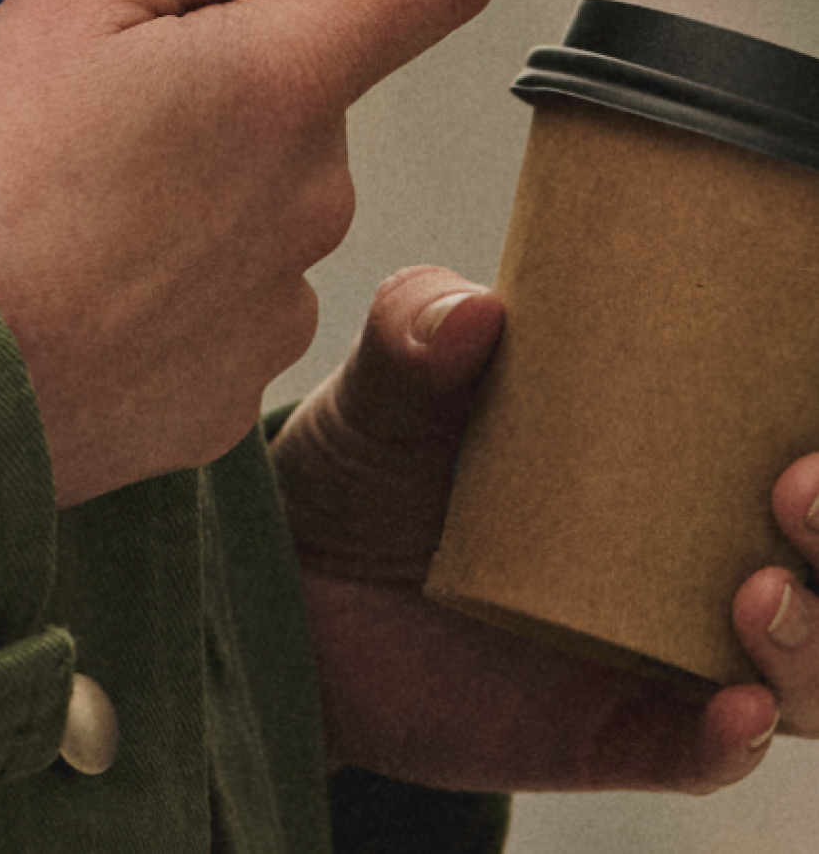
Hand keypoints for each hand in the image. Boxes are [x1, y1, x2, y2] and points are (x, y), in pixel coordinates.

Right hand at [0, 0, 493, 507]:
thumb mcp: (84, 4)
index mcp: (285, 83)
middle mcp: (314, 198)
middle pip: (324, 87)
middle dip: (243, 60)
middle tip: (109, 79)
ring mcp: (277, 305)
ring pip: (270, 195)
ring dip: (206, 171)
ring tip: (76, 190)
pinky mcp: (230, 392)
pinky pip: (228, 298)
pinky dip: (176, 273)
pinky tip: (80, 273)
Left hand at [273, 264, 817, 793]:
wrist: (295, 584)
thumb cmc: (366, 460)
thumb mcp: (384, 383)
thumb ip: (414, 331)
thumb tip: (473, 312)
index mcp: (664, 445)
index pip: (785, 428)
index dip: (818, 415)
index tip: (817, 388)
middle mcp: (687, 548)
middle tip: (800, 485)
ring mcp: (656, 644)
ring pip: (803, 669)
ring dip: (817, 639)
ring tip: (755, 592)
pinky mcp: (611, 727)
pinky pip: (700, 749)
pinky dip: (728, 738)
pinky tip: (729, 710)